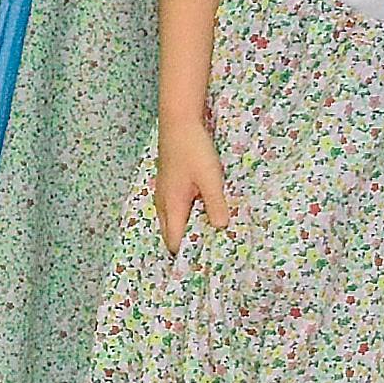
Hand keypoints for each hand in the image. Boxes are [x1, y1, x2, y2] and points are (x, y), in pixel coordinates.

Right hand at [154, 111, 232, 248]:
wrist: (179, 121)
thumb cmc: (193, 149)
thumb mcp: (210, 179)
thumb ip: (216, 205)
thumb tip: (221, 228)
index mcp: (171, 205)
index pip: (173, 241)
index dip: (186, 254)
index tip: (203, 262)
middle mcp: (162, 202)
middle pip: (170, 233)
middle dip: (186, 243)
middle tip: (208, 250)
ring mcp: (163, 192)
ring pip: (171, 220)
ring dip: (185, 228)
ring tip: (206, 232)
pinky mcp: (167, 184)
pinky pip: (173, 209)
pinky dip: (184, 215)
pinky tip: (200, 210)